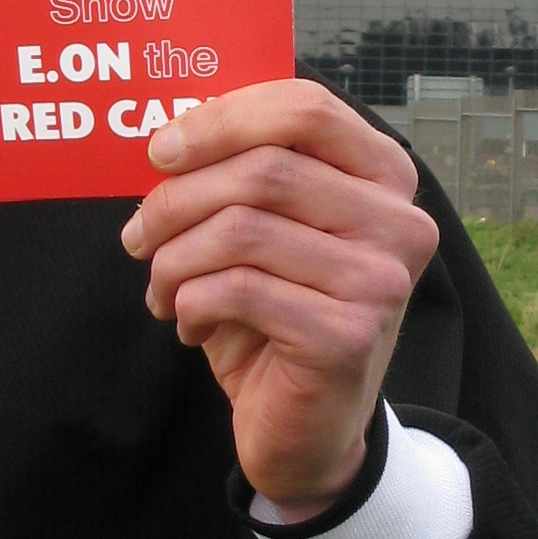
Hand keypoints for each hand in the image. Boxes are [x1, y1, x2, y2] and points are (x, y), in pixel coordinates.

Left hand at [122, 80, 438, 510]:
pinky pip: (237, 290)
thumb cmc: (279, 314)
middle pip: (265, 168)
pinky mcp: (348, 336)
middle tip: (139, 234)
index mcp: (384, 176)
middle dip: (178, 199)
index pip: (304, 109)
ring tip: (160, 286)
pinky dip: (191, 302)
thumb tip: (173, 135)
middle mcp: (398, 222)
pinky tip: (189, 324)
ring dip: (174, 258)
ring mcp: (380, 281)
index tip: (162, 151)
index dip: (221, 119)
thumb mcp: (268, 230)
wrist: (307, 429)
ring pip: (242, 229)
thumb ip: (245, 172)